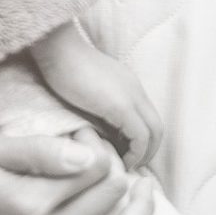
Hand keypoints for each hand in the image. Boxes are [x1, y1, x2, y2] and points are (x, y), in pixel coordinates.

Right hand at [0, 130, 143, 214]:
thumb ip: (34, 152)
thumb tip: (87, 151)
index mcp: (29, 205)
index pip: (96, 166)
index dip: (95, 139)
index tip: (79, 129)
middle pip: (110, 194)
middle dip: (114, 166)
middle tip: (101, 150)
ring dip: (133, 205)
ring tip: (143, 185)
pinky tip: (132, 210)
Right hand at [31, 24, 162, 170]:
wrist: (57, 49)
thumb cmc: (63, 68)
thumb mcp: (88, 92)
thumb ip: (100, 108)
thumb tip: (102, 134)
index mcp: (129, 86)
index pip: (149, 119)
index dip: (143, 142)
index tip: (125, 155)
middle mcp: (136, 90)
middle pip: (158, 127)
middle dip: (148, 151)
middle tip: (129, 166)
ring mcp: (131, 96)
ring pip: (154, 132)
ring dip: (143, 154)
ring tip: (124, 165)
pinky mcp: (121, 105)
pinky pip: (140, 135)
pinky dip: (135, 152)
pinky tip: (118, 159)